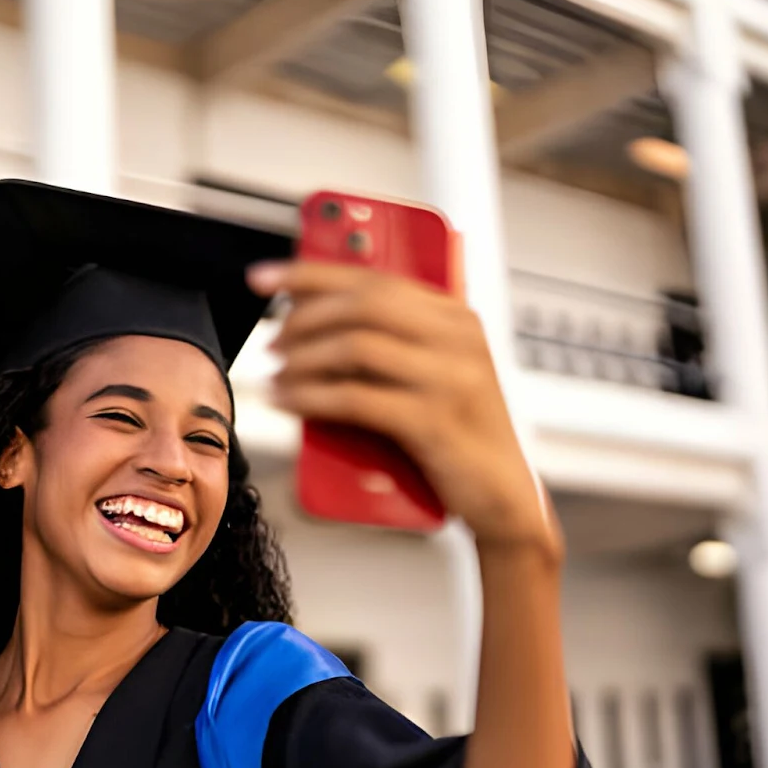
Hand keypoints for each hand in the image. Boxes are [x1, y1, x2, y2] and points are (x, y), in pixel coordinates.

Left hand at [250, 260, 558, 556]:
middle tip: (273, 342)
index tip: (265, 279)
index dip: (311, 274)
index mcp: (455, 318)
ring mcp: (449, 378)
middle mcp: (456, 338)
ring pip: (355, 346)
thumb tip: (315, 322)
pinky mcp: (434, 421)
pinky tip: (289, 401)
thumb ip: (394, 344)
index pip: (374, 277)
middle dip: (302, 318)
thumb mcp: (435, 375)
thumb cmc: (460, 436)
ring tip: (278, 375)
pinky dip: (312, 397)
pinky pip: (356, 398)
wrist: (502, 494)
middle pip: (362, 304)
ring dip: (303, 359)